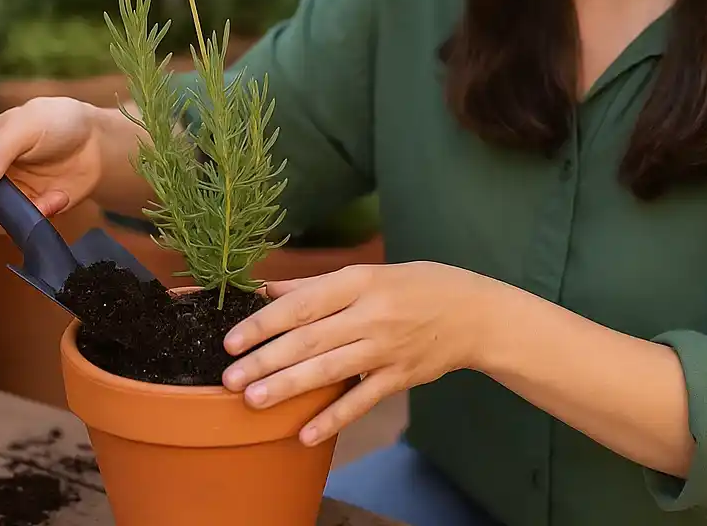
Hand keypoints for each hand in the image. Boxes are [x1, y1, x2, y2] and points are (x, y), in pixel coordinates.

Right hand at [0, 97, 104, 233]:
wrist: (96, 143)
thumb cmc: (57, 122)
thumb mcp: (28, 124)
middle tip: (14, 208)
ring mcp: (1, 195)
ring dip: (17, 216)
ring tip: (51, 197)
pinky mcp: (23, 212)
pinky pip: (20, 227)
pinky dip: (40, 218)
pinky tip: (59, 198)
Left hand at [220, 261, 498, 445]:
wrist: (475, 314)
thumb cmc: (418, 286)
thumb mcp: (370, 273)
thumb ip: (317, 285)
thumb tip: (267, 290)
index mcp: (360, 282)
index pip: (303, 304)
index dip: (265, 322)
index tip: (232, 339)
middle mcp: (372, 315)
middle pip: (311, 340)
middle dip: (267, 360)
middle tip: (230, 378)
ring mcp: (386, 349)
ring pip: (330, 370)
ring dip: (289, 387)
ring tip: (254, 400)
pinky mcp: (399, 378)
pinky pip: (361, 401)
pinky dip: (334, 418)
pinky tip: (305, 433)